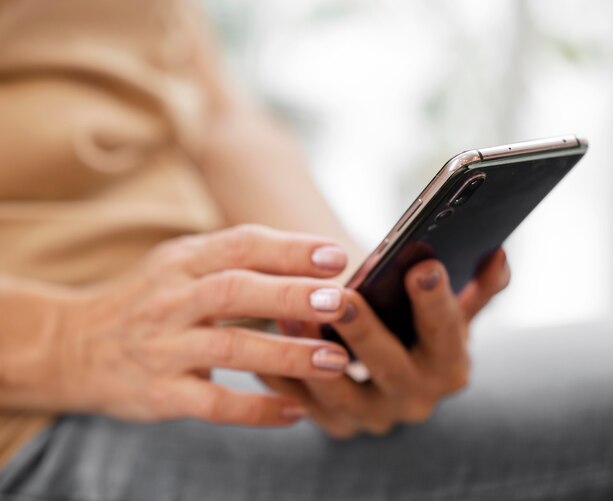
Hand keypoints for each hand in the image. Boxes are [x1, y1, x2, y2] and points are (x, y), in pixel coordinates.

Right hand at [0, 225, 354, 426]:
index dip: (288, 249)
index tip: (335, 256)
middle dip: (291, 295)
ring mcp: (162, 348)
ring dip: (287, 354)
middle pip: (235, 290)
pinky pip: (212, 403)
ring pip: (230, 348)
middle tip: (341, 302)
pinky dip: (256, 409)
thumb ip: (233, 259)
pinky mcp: (158, 393)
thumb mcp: (180, 266)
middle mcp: (171, 300)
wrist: (73, 346)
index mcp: (182, 261)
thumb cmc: (147, 301)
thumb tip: (308, 259)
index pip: (239, 244)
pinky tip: (295, 412)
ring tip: (335, 360)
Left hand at [262, 250, 510, 437]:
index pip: (448, 334)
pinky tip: (264, 336)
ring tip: (288, 312)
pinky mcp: (334, 425)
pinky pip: (301, 402)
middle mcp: (415, 400)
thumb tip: (499, 254)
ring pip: (338, 392)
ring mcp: (372, 418)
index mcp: (450, 367)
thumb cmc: (418, 330)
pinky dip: (282, 373)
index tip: (423, 265)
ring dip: (311, 353)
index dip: (437, 301)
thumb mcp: (449, 311)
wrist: (386, 373)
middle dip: (365, 332)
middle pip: (390, 368)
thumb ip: (476, 287)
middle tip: (341, 296)